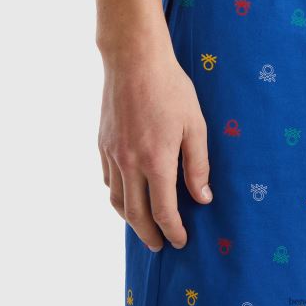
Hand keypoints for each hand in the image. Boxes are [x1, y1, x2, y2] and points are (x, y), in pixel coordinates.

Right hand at [97, 44, 210, 250]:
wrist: (134, 60)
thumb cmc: (171, 89)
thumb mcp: (195, 125)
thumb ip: (198, 165)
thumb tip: (203, 198)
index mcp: (156, 161)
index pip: (164, 211)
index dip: (173, 231)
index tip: (180, 241)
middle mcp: (129, 163)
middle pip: (135, 214)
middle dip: (149, 235)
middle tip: (160, 245)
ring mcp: (112, 153)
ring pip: (116, 199)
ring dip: (130, 218)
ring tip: (144, 225)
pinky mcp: (102, 143)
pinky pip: (107, 179)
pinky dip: (118, 194)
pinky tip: (128, 193)